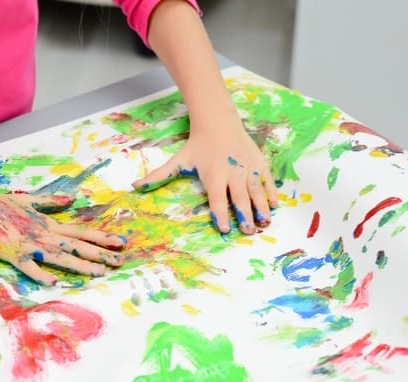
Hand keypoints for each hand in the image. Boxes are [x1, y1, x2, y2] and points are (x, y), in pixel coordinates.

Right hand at [0, 185, 126, 284]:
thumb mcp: (28, 201)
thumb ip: (51, 203)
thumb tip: (72, 200)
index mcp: (48, 223)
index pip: (80, 232)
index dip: (102, 237)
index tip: (122, 242)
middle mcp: (43, 234)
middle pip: (77, 245)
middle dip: (100, 253)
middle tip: (121, 261)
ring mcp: (29, 244)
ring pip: (60, 256)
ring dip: (80, 264)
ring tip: (99, 272)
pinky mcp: (12, 252)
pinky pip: (29, 266)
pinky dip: (41, 273)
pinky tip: (55, 281)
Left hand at [132, 119, 279, 235]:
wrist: (217, 123)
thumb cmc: (197, 146)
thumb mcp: (178, 162)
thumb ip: (158, 177)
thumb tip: (134, 186)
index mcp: (213, 176)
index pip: (217, 199)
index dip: (221, 214)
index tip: (224, 229)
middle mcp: (232, 172)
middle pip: (239, 198)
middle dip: (245, 216)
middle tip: (249, 232)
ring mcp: (247, 167)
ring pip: (256, 191)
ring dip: (261, 208)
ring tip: (264, 223)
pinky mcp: (258, 162)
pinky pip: (266, 180)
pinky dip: (270, 192)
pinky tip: (273, 205)